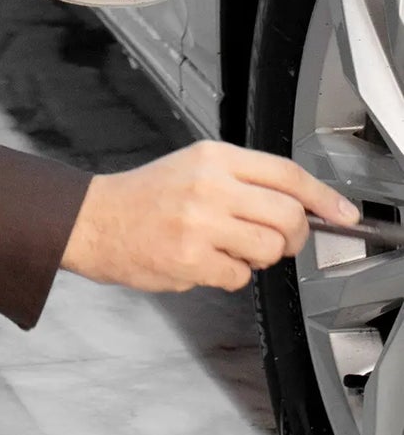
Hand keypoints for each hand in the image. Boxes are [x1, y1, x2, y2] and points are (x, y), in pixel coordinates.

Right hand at [61, 140, 361, 292]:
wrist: (92, 220)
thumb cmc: (142, 198)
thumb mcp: (193, 167)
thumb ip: (242, 180)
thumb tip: (300, 205)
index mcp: (213, 158)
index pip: (287, 174)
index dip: (324, 197)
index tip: (343, 213)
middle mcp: (209, 186)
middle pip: (289, 215)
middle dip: (291, 235)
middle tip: (276, 240)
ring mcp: (199, 224)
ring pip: (269, 248)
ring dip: (257, 256)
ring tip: (227, 248)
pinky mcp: (189, 259)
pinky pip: (238, 276)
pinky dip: (227, 275)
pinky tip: (202, 262)